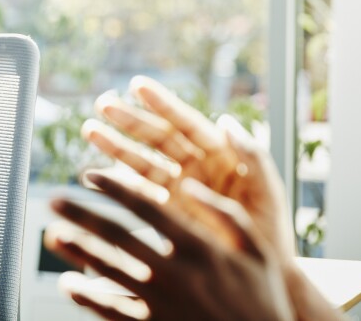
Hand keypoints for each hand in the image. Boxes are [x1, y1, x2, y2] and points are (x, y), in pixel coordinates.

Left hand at [44, 172, 295, 320]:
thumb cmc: (262, 300)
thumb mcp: (260, 253)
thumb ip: (227, 214)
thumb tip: (191, 184)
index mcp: (199, 246)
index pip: (146, 207)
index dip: (114, 188)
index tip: (89, 174)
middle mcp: (175, 271)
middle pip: (117, 235)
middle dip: (81, 214)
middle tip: (53, 199)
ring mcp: (161, 302)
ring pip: (108, 270)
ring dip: (76, 250)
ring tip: (53, 235)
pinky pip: (111, 310)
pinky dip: (87, 296)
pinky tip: (69, 284)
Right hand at [86, 75, 295, 262]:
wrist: (264, 274)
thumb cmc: (270, 231)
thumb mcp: (267, 191)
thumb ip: (252, 156)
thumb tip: (226, 121)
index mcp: (220, 155)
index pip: (188, 124)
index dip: (163, 105)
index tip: (138, 86)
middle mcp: (196, 166)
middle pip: (159, 138)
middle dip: (131, 121)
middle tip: (103, 105)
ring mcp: (178, 187)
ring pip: (143, 160)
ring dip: (116, 145)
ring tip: (90, 130)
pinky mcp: (167, 210)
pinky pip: (139, 191)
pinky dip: (118, 182)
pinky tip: (96, 173)